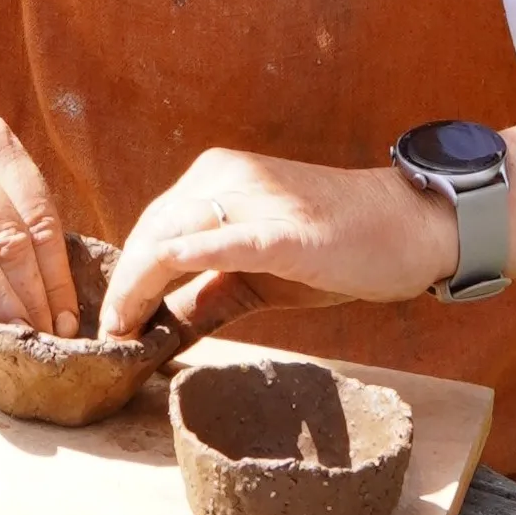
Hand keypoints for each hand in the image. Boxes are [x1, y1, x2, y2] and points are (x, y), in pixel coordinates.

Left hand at [98, 148, 459, 338]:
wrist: (407, 228)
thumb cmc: (336, 248)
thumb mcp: (258, 271)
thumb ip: (207, 294)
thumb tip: (156, 330)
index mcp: (218, 178)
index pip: (152, 227)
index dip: (125, 276)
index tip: (111, 323)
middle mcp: (228, 176)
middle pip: (152, 231)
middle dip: (122, 286)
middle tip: (108, 338)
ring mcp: (257, 198)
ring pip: (173, 236)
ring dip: (138, 285)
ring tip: (122, 331)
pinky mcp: (285, 230)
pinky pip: (225, 242)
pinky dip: (188, 260)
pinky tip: (162, 281)